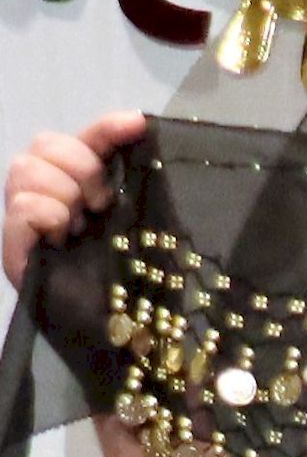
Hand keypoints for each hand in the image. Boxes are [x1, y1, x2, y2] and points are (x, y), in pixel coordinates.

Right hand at [3, 111, 147, 291]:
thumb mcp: (143, 222)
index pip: (87, 138)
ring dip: (63, 193)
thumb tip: (142, 129)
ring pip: (26, 168)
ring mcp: (26, 218)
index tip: (136, 124)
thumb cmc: (135, 278)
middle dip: (80, 166)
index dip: (108, 126)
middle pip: (44, 143)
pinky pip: (24, 206)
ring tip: (80, 225)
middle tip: (101, 204)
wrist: (121, 331)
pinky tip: (62, 236)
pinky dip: (48, 215)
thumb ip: (137, 181)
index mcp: (83, 185)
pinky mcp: (14, 246)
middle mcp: (49, 194)